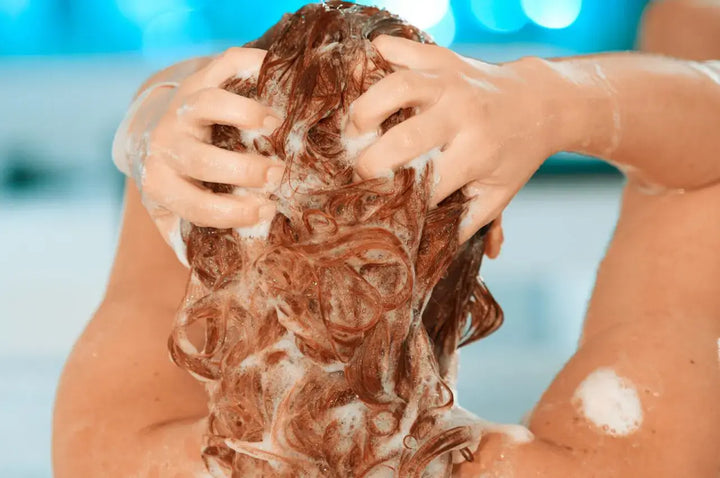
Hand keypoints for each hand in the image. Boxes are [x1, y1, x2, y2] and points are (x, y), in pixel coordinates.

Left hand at [112, 47, 283, 260]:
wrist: (149, 133)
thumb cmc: (175, 182)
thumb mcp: (172, 214)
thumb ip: (190, 240)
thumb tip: (217, 277)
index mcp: (161, 184)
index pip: (196, 206)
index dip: (233, 214)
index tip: (266, 212)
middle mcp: (165, 145)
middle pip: (202, 159)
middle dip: (245, 170)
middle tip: (278, 174)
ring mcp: (180, 108)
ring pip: (208, 103)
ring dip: (246, 114)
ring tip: (277, 125)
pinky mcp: (197, 78)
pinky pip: (223, 64)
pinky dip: (253, 64)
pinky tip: (276, 76)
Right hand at [347, 36, 568, 242]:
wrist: (541, 101)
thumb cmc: (515, 154)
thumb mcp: (500, 193)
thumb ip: (471, 224)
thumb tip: (438, 253)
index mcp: (477, 153)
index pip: (426, 185)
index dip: (397, 200)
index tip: (379, 207)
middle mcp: (462, 114)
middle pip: (403, 142)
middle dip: (370, 164)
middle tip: (359, 173)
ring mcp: (449, 80)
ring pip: (395, 87)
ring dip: (364, 110)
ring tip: (355, 128)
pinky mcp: (440, 56)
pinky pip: (397, 47)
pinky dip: (374, 56)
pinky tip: (361, 77)